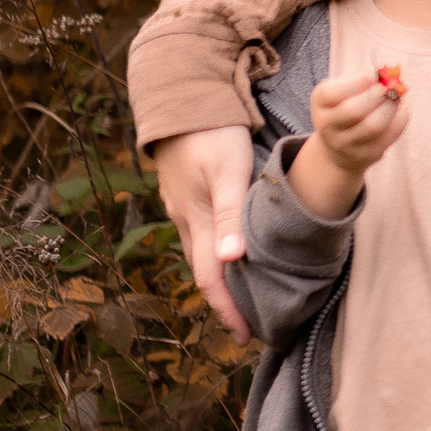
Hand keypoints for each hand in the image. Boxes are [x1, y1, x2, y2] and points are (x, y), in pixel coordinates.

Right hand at [154, 123, 256, 338]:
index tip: (246, 337)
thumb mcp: (228, 170)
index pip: (211, 277)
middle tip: (250, 326)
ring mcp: (182, 204)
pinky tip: (231, 253)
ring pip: (201, 251)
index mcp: (195, 218)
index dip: (228, 310)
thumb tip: (232, 261)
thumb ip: (230, 215)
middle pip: (205, 270)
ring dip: (220, 277)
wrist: (180, 92)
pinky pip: (201, 232)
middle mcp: (184, 217)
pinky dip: (216, 251)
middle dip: (225, 301)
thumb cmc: (210, 130)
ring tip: (244, 296)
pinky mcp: (186, 192)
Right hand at [293, 68, 407, 219]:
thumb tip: (385, 76)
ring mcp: (346, 144)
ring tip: (397, 97)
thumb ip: (361, 79)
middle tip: (389, 87)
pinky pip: (388, 137)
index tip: (372, 76)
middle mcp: (328, 125)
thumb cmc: (346, 105)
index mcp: (320, 103)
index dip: (354, 83)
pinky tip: (400, 111)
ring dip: (390, 108)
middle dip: (375, 96)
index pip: (330, 93)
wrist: (339, 148)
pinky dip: (399, 120)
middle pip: (352, 111)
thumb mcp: (345, 89)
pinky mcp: (366, 155)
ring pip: (373, 126)